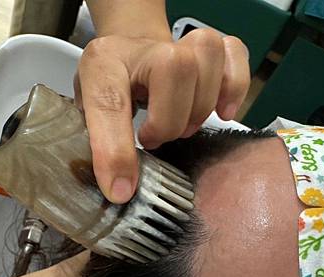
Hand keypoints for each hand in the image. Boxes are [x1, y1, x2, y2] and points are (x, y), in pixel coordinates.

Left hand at [75, 29, 249, 203]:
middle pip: (175, 69)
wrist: (127, 54)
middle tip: (155, 138)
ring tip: (182, 124)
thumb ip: (99, 144)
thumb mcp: (88, 112)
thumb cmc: (111, 86)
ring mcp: (178, 42)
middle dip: (171, 121)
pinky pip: (234, 54)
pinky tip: (222, 110)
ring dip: (199, 108)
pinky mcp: (208, 46)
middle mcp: (142, 47)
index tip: (122, 188)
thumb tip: (119, 188)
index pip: (109, 103)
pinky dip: (234, 87)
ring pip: (206, 60)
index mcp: (102, 63)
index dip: (115, 151)